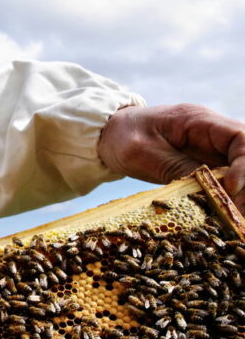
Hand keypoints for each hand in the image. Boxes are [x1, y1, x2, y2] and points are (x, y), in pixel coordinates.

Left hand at [98, 104, 244, 210]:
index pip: (241, 137)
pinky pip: (227, 181)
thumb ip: (175, 168)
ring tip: (236, 218)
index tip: (231, 189)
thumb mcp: (141, 153)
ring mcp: (210, 150)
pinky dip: (228, 198)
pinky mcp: (205, 166)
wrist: (106, 135)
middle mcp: (212, 133)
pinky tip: (227, 215)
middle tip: (238, 211)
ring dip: (242, 194)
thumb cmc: (121, 137)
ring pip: (242, 170)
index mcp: (199, 120)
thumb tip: (211, 191)